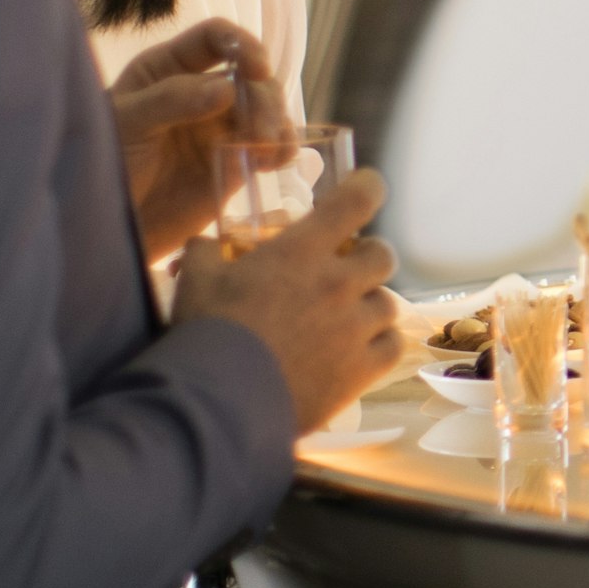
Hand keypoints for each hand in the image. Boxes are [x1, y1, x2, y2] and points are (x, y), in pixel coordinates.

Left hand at [115, 20, 271, 260]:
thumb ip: (172, 101)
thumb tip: (228, 88)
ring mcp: (221, 127)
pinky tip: (275, 161)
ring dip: (277, 124)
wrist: (109, 225)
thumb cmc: (105, 163)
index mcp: (169, 69)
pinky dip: (282, 149)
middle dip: (264, 98)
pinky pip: (271, 146)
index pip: (214, 38)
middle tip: (262, 133)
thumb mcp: (127, 124)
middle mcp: (201, 91)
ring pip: (268, 108)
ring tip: (268, 151)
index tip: (257, 68)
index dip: (241, 44)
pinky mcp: (236, 161)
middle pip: (250, 75)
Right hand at [175, 166, 401, 435]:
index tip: (365, 187)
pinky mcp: (362, 370)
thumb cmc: (207, 333)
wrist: (220, 400)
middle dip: (367, 256)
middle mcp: (339, 284)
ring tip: (345, 318)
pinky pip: (392, 345)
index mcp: (302, 251)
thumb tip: (206, 244)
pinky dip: (381, 343)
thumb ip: (206, 252)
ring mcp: (355, 328)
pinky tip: (359, 350)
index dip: (367, 188)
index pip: (357, 200)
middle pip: (382, 254)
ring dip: (369, 305)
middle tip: (346, 269)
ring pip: (388, 303)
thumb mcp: (196, 280)